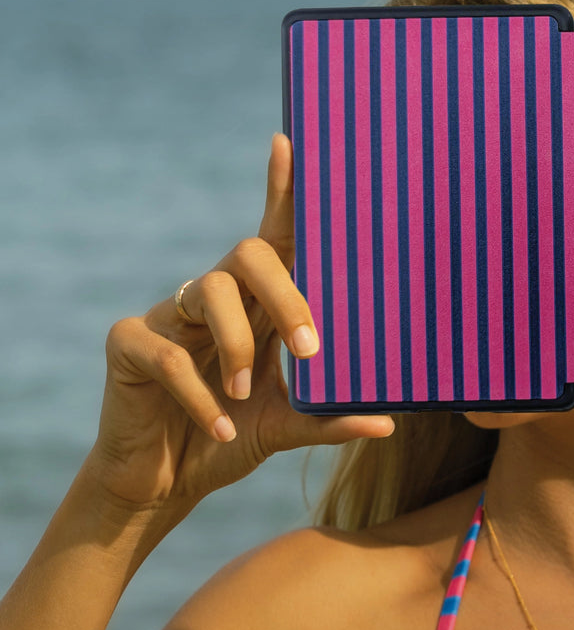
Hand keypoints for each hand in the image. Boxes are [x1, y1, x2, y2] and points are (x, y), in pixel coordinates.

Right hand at [83, 134, 393, 515]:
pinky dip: (200, 395)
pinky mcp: (130, 344)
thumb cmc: (228, 440)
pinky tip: (221, 427)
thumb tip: (389, 423)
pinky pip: (169, 354)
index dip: (281, 191)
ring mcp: (169, 317)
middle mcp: (213, 300)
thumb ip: (329, 421)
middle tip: (309, 349)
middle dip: (286, 295)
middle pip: (249, 255)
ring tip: (247, 394)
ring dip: (238, 345)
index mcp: (254, 308)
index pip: (274, 240)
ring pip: (209, 291)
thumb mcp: (286, 430)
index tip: (293, 146)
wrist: (164, 483)